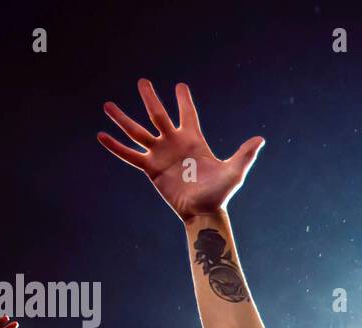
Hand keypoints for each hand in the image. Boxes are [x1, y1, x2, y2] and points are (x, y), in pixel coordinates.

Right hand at [98, 79, 264, 221]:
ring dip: (123, 119)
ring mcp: (160, 155)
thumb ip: (244, 153)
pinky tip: (101, 135)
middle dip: (150, 98)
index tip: (180, 86)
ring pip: (138, 132)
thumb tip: (261, 139)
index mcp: (194, 140)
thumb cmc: (220, 193)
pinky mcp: (151, 169)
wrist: (203, 212)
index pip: (188, 114)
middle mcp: (174, 143)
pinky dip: (115, 147)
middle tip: (142, 81)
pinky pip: (129, 155)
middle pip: (158, 115)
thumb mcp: (234, 171)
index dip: (184, 100)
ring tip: (107, 105)